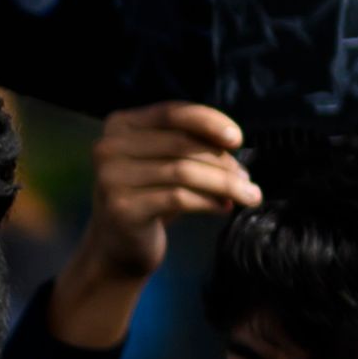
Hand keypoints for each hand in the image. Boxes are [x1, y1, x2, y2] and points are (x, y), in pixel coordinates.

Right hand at [51, 105, 261, 351]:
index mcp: (120, 124)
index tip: (237, 140)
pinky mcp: (122, 208)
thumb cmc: (151, 196)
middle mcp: (109, 147)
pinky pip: (179, 198)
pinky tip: (224, 208)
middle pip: (182, 144)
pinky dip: (210, 202)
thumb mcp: (167, 161)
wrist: (118, 246)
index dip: (210, 122)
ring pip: (184, 172)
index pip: (173, 112)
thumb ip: (192, 144)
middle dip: (223, 161)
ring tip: (248, 195)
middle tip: (247, 178)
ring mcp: (111, 179)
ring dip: (225, 184)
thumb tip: (232, 141)